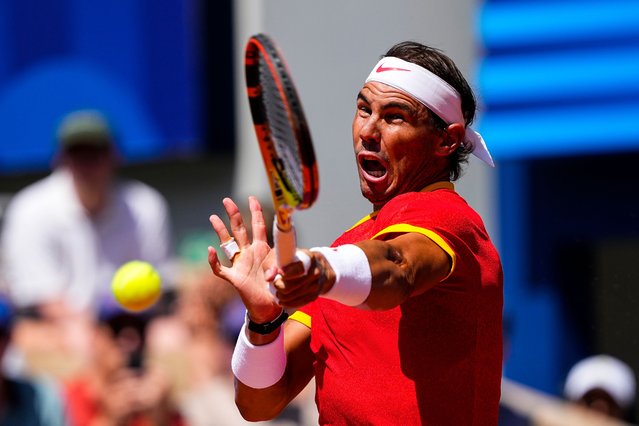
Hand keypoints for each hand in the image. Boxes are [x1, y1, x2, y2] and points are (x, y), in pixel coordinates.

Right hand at [208, 196, 280, 321]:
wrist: (269, 307)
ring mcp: (240, 264)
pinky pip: (220, 268)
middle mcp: (249, 253)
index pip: (258, 226)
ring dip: (220, 231)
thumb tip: (271, 274)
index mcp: (263, 249)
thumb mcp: (281, 277)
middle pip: (240, 229)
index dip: (255, 211)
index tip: (251, 197)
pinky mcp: (234, 278)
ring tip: (213, 217)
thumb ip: (277, 273)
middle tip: (226, 200)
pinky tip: (210, 250)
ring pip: (228, 244)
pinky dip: (214, 261)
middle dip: (234, 214)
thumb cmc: (277, 289)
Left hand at [272, 250, 334, 307]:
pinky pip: (298, 303)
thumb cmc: (292, 261)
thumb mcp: (281, 257)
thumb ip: (271, 264)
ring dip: (282, 296)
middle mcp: (315, 272)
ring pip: (294, 296)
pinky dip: (287, 303)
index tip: (279, 272)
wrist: (313, 268)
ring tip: (277, 291)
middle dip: (280, 286)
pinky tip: (282, 300)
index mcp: (308, 258)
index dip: (288, 273)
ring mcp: (316, 285)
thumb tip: (269, 277)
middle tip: (274, 284)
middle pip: (294, 284)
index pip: (299, 268)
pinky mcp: (314, 296)